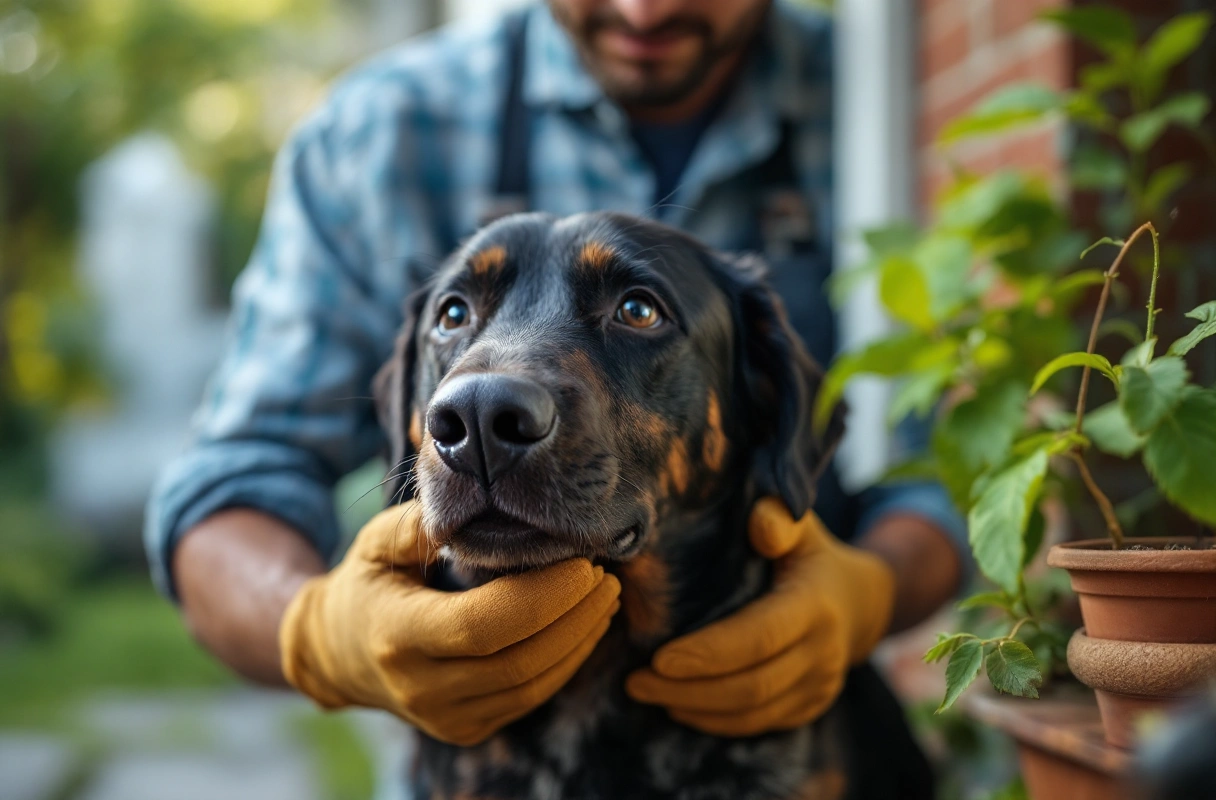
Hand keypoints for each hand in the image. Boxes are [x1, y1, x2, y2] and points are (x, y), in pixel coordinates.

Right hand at [279, 502, 620, 744]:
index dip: (543, 597)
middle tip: (606, 576)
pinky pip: (528, 698)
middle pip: (519, 661)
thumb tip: (468, 504)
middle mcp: (421, 688)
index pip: (484, 625)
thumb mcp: (376, 544)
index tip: (582, 564)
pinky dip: (564, 662)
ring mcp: (445, 717)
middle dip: (575, 618)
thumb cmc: (367, 583)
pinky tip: (584, 627)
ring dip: (579, 641)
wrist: (337, 654)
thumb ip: (416, 525)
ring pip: (532, 686)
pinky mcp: (465, 728)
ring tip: (605, 598)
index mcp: (398, 635)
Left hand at [625, 497, 893, 735]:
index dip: (708, 653)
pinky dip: (714, 720)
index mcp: (815, 603)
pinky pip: (759, 723)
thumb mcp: (800, 526)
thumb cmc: (808, 554)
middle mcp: (823, 651)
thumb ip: (778, 519)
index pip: (759, 637)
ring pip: (752, 712)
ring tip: (646, 692)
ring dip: (694, 708)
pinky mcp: (810, 707)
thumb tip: (760, 525)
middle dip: (688, 688)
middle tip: (634, 682)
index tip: (658, 660)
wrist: (859, 600)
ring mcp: (820, 685)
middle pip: (751, 685)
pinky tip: (678, 705)